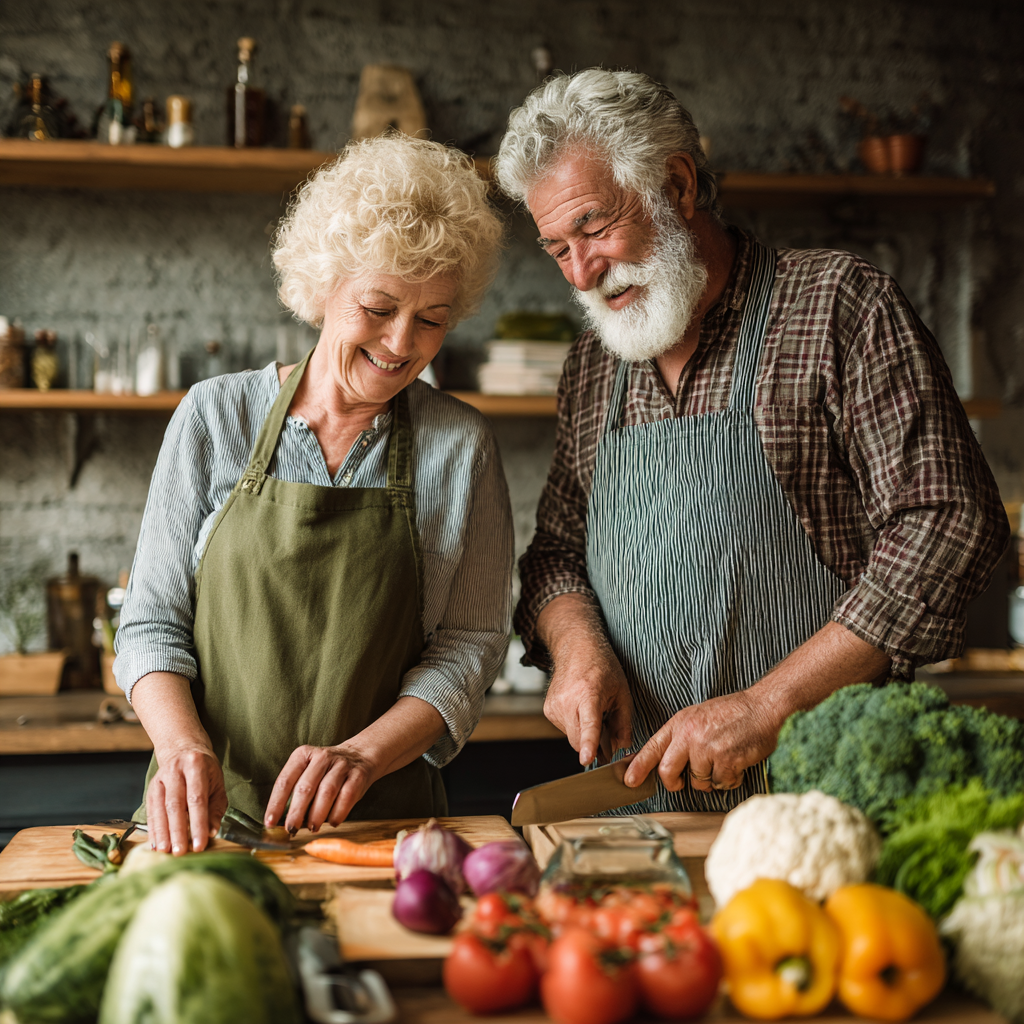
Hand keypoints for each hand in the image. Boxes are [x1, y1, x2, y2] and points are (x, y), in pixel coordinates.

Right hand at [147, 745, 226, 853]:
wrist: (183, 749)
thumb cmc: (204, 770)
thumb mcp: (217, 783)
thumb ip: (216, 808)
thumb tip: (212, 831)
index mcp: (196, 766)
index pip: (196, 799)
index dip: (198, 824)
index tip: (199, 844)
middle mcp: (175, 771)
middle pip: (175, 805)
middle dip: (177, 831)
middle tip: (180, 852)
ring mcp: (160, 779)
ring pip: (160, 809)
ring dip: (162, 833)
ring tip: (166, 851)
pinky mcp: (150, 788)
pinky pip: (151, 811)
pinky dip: (153, 829)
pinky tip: (156, 844)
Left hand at [265, 744, 377, 831]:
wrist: (360, 755)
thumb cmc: (327, 771)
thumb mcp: (308, 772)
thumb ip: (296, 791)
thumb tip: (281, 821)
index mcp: (303, 754)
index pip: (285, 780)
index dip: (275, 803)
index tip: (270, 822)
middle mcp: (322, 757)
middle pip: (305, 787)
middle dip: (296, 812)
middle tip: (291, 830)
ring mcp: (342, 765)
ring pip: (326, 792)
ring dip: (317, 815)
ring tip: (312, 828)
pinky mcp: (358, 775)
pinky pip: (346, 796)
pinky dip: (338, 813)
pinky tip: (332, 822)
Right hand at [537, 594, 632, 765]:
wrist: (576, 648)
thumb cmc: (602, 668)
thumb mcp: (622, 693)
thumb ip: (624, 724)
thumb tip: (621, 749)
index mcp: (589, 694)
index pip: (589, 725)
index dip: (589, 744)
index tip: (587, 759)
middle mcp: (567, 701)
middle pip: (579, 740)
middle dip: (593, 744)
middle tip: (607, 729)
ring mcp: (554, 706)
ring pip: (572, 737)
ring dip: (584, 733)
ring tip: (591, 710)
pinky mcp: (547, 710)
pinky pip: (564, 730)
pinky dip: (575, 726)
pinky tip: (579, 709)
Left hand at [624, 689, 777, 791]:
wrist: (762, 707)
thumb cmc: (731, 714)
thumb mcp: (697, 718)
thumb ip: (681, 738)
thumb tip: (666, 762)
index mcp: (680, 723)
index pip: (652, 747)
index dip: (638, 766)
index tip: (628, 780)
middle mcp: (689, 735)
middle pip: (667, 771)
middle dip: (674, 783)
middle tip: (681, 783)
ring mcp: (707, 748)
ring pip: (698, 782)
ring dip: (710, 779)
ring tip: (722, 760)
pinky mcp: (726, 760)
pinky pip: (720, 783)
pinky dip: (729, 779)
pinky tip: (736, 762)